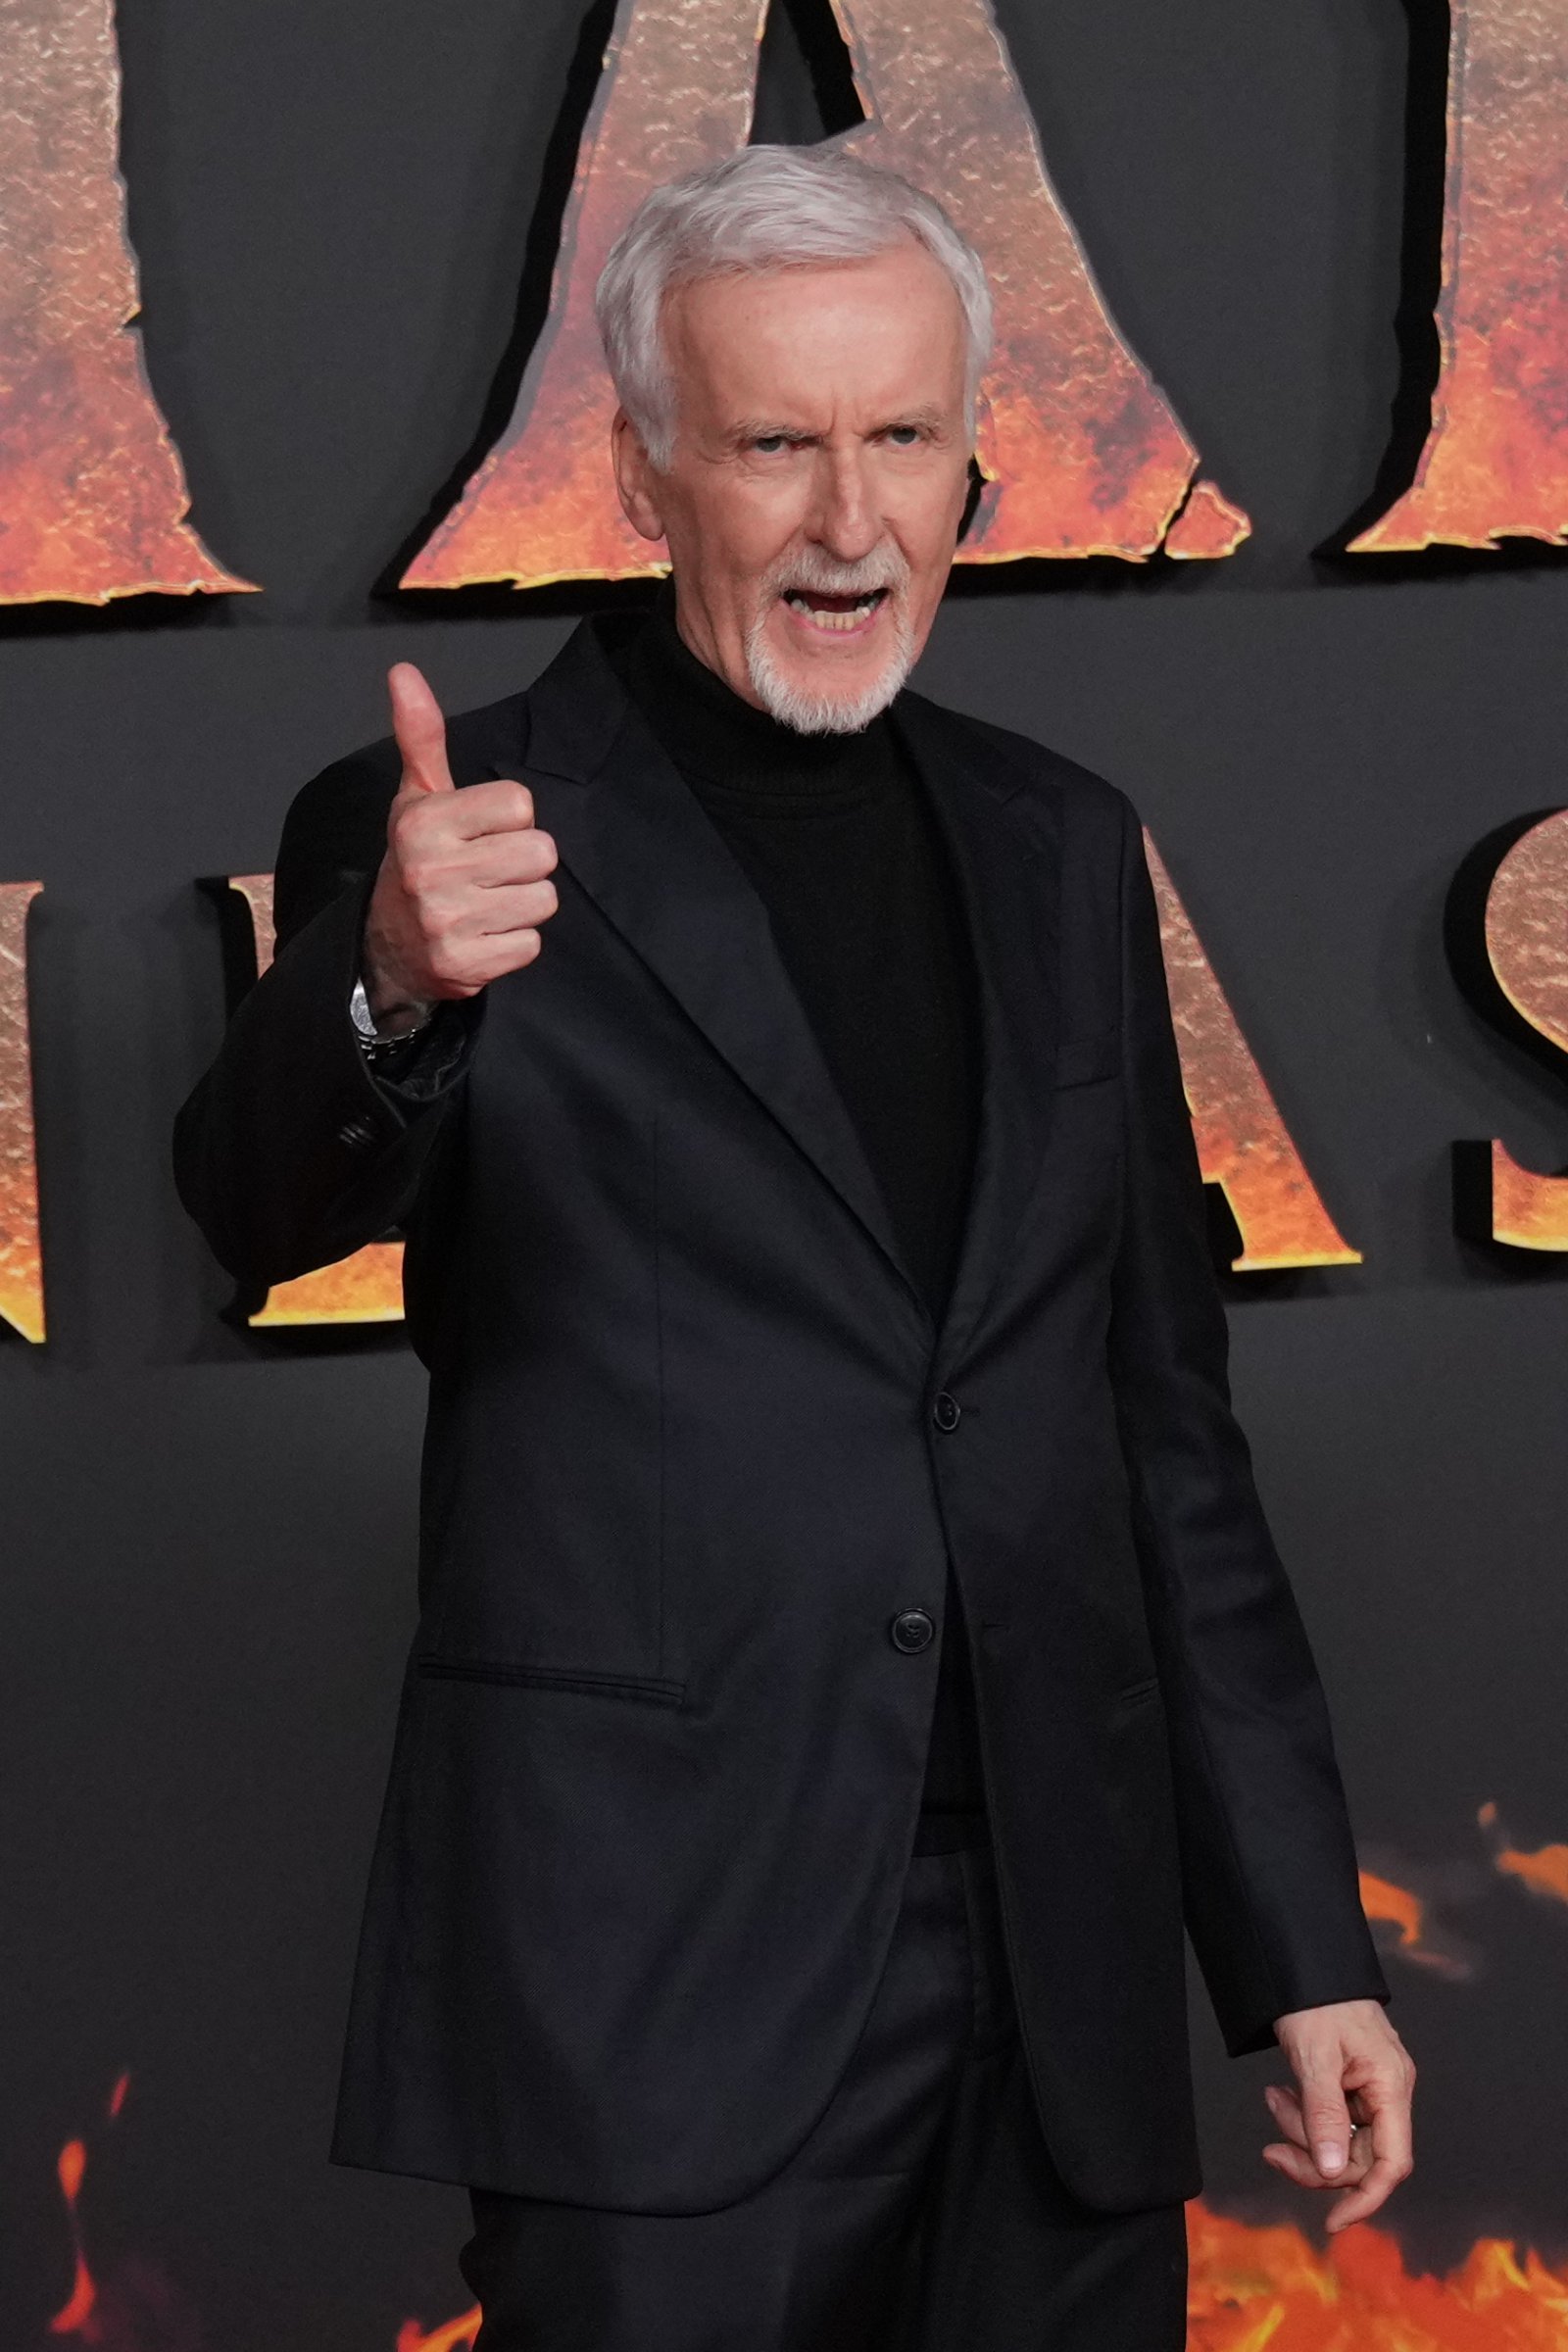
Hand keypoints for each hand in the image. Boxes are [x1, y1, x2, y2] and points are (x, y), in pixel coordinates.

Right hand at [361, 662, 558, 1027]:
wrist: (385, 946)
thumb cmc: (416, 860)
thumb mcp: (417, 798)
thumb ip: (421, 736)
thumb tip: (404, 672)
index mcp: (425, 822)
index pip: (520, 805)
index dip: (511, 819)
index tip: (482, 832)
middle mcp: (433, 871)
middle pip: (541, 853)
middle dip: (524, 863)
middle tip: (489, 871)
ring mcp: (449, 922)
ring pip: (543, 899)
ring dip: (523, 903)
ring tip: (487, 903)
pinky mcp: (467, 966)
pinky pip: (532, 943)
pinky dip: (515, 942)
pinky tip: (485, 934)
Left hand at [1264, 1997, 1414, 2230]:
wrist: (1303, 1963)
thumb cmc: (1316, 1999)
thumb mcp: (1315, 2057)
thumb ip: (1324, 2115)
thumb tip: (1330, 2172)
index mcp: (1392, 2086)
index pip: (1392, 2163)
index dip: (1365, 2198)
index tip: (1333, 2221)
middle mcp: (1388, 2093)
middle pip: (1358, 2157)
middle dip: (1313, 2156)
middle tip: (1272, 2148)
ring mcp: (1370, 2090)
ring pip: (1339, 2141)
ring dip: (1302, 2131)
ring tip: (1274, 2098)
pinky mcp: (1350, 2085)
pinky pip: (1330, 2120)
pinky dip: (1303, 2115)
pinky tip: (1282, 2094)